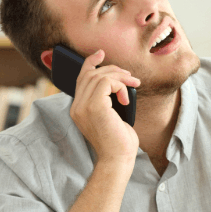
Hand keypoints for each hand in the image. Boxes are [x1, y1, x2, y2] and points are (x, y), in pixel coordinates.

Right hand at [70, 49, 140, 164]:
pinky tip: (126, 100)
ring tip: (134, 85)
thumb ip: (108, 99)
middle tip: (131, 78)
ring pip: (99, 76)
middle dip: (113, 70)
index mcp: (79, 108)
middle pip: (90, 74)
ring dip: (120, 77)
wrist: (118, 158)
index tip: (101, 53)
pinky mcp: (94, 106)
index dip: (90, 63)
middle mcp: (77, 106)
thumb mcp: (112, 115)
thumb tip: (119, 80)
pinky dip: (120, 86)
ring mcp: (83, 106)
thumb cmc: (119, 140)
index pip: (81, 78)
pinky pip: (106, 82)